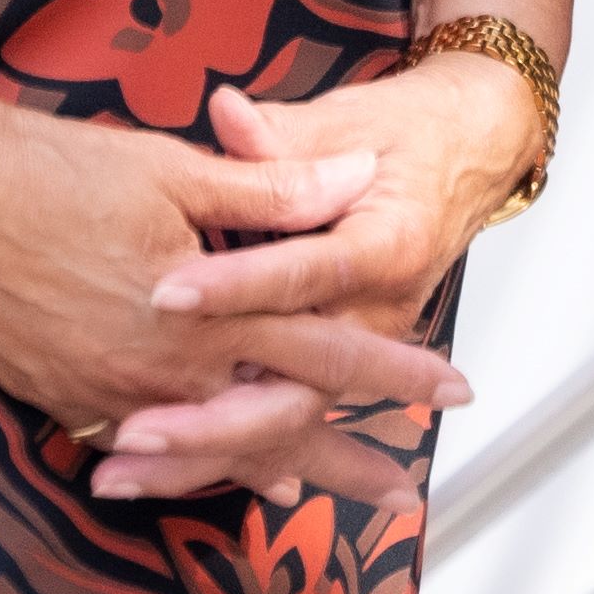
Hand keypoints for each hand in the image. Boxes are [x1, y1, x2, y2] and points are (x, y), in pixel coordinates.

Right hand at [0, 89, 471, 513]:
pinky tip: (207, 466)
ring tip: (316, 496)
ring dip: (269, 469)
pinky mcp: (62, 397)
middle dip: (345, 461)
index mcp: (204, 314)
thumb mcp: (173, 168)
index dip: (393, 372)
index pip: (326, 351)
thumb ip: (272, 188)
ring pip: (210, 448)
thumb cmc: (48, 169)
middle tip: (404, 491)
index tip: (451, 391)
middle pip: (279, 428)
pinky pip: (143, 447)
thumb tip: (358, 178)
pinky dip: (187, 459)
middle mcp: (163, 372)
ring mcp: (109, 396)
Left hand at [105, 62, 551, 498]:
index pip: (304, 274)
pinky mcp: (338, 363)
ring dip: (206, 457)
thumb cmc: (406, 135)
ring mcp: (359, 346)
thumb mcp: (347, 121)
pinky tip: (166, 481)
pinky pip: (283, 422)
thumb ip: (280, 137)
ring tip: (127, 474)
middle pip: (296, 386)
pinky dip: (228, 457)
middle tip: (135, 430)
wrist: (467, 153)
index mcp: (386, 245)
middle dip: (212, 419)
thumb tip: (227, 112)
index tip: (165, 294)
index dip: (234, 287)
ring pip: (283, 422)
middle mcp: (378, 312)